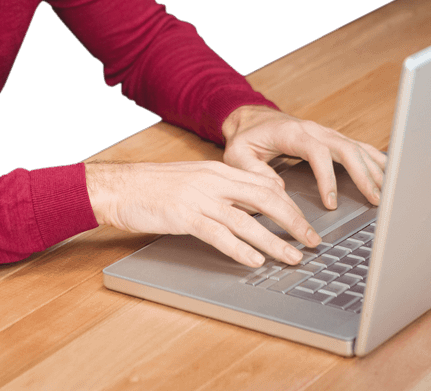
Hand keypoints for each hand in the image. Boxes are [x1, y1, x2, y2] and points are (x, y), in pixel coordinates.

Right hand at [85, 160, 321, 267]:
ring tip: (291, 257)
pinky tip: (254, 260)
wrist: (118, 186)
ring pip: (247, 220)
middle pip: (265, 199)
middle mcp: (212, 181)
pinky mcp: (183, 216)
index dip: (289, 205)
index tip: (304, 221)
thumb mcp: (193, 179)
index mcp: (217, 170)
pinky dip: (239, 248)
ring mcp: (198, 198)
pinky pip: (218, 234)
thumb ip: (221, 188)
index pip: (265, 185)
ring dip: (274, 241)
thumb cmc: (152, 186)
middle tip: (311, 240)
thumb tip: (250, 204)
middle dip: (293, 221)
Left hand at [221, 105, 385, 209]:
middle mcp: (313, 129)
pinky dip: (374, 159)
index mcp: (292, 132)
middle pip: (346, 148)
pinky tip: (387, 172)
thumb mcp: (237, 154)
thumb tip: (278, 190)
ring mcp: (325, 132)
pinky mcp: (331, 137)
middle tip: (374, 200)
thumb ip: (254, 171)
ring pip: (356, 147)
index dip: (328, 177)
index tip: (331, 202)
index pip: (318, 152)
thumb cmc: (245, 138)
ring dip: (373, 169)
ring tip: (385, 193)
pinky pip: (358, 146)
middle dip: (363, 175)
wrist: (250, 117)